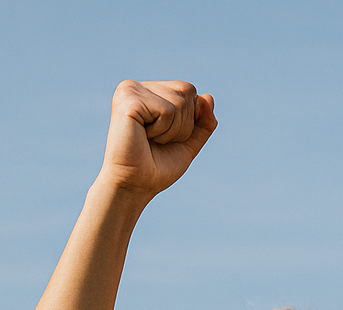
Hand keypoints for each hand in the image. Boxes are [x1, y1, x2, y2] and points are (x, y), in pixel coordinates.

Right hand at [98, 80, 216, 199]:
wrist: (135, 184)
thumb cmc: (157, 166)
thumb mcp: (188, 142)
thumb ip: (202, 122)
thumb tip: (209, 97)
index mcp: (147, 92)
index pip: (189, 91)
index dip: (189, 119)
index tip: (166, 136)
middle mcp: (136, 86)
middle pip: (187, 91)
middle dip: (183, 124)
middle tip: (158, 139)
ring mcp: (129, 90)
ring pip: (179, 102)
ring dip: (173, 129)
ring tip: (150, 138)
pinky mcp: (127, 100)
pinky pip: (167, 111)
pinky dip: (163, 130)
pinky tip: (143, 136)